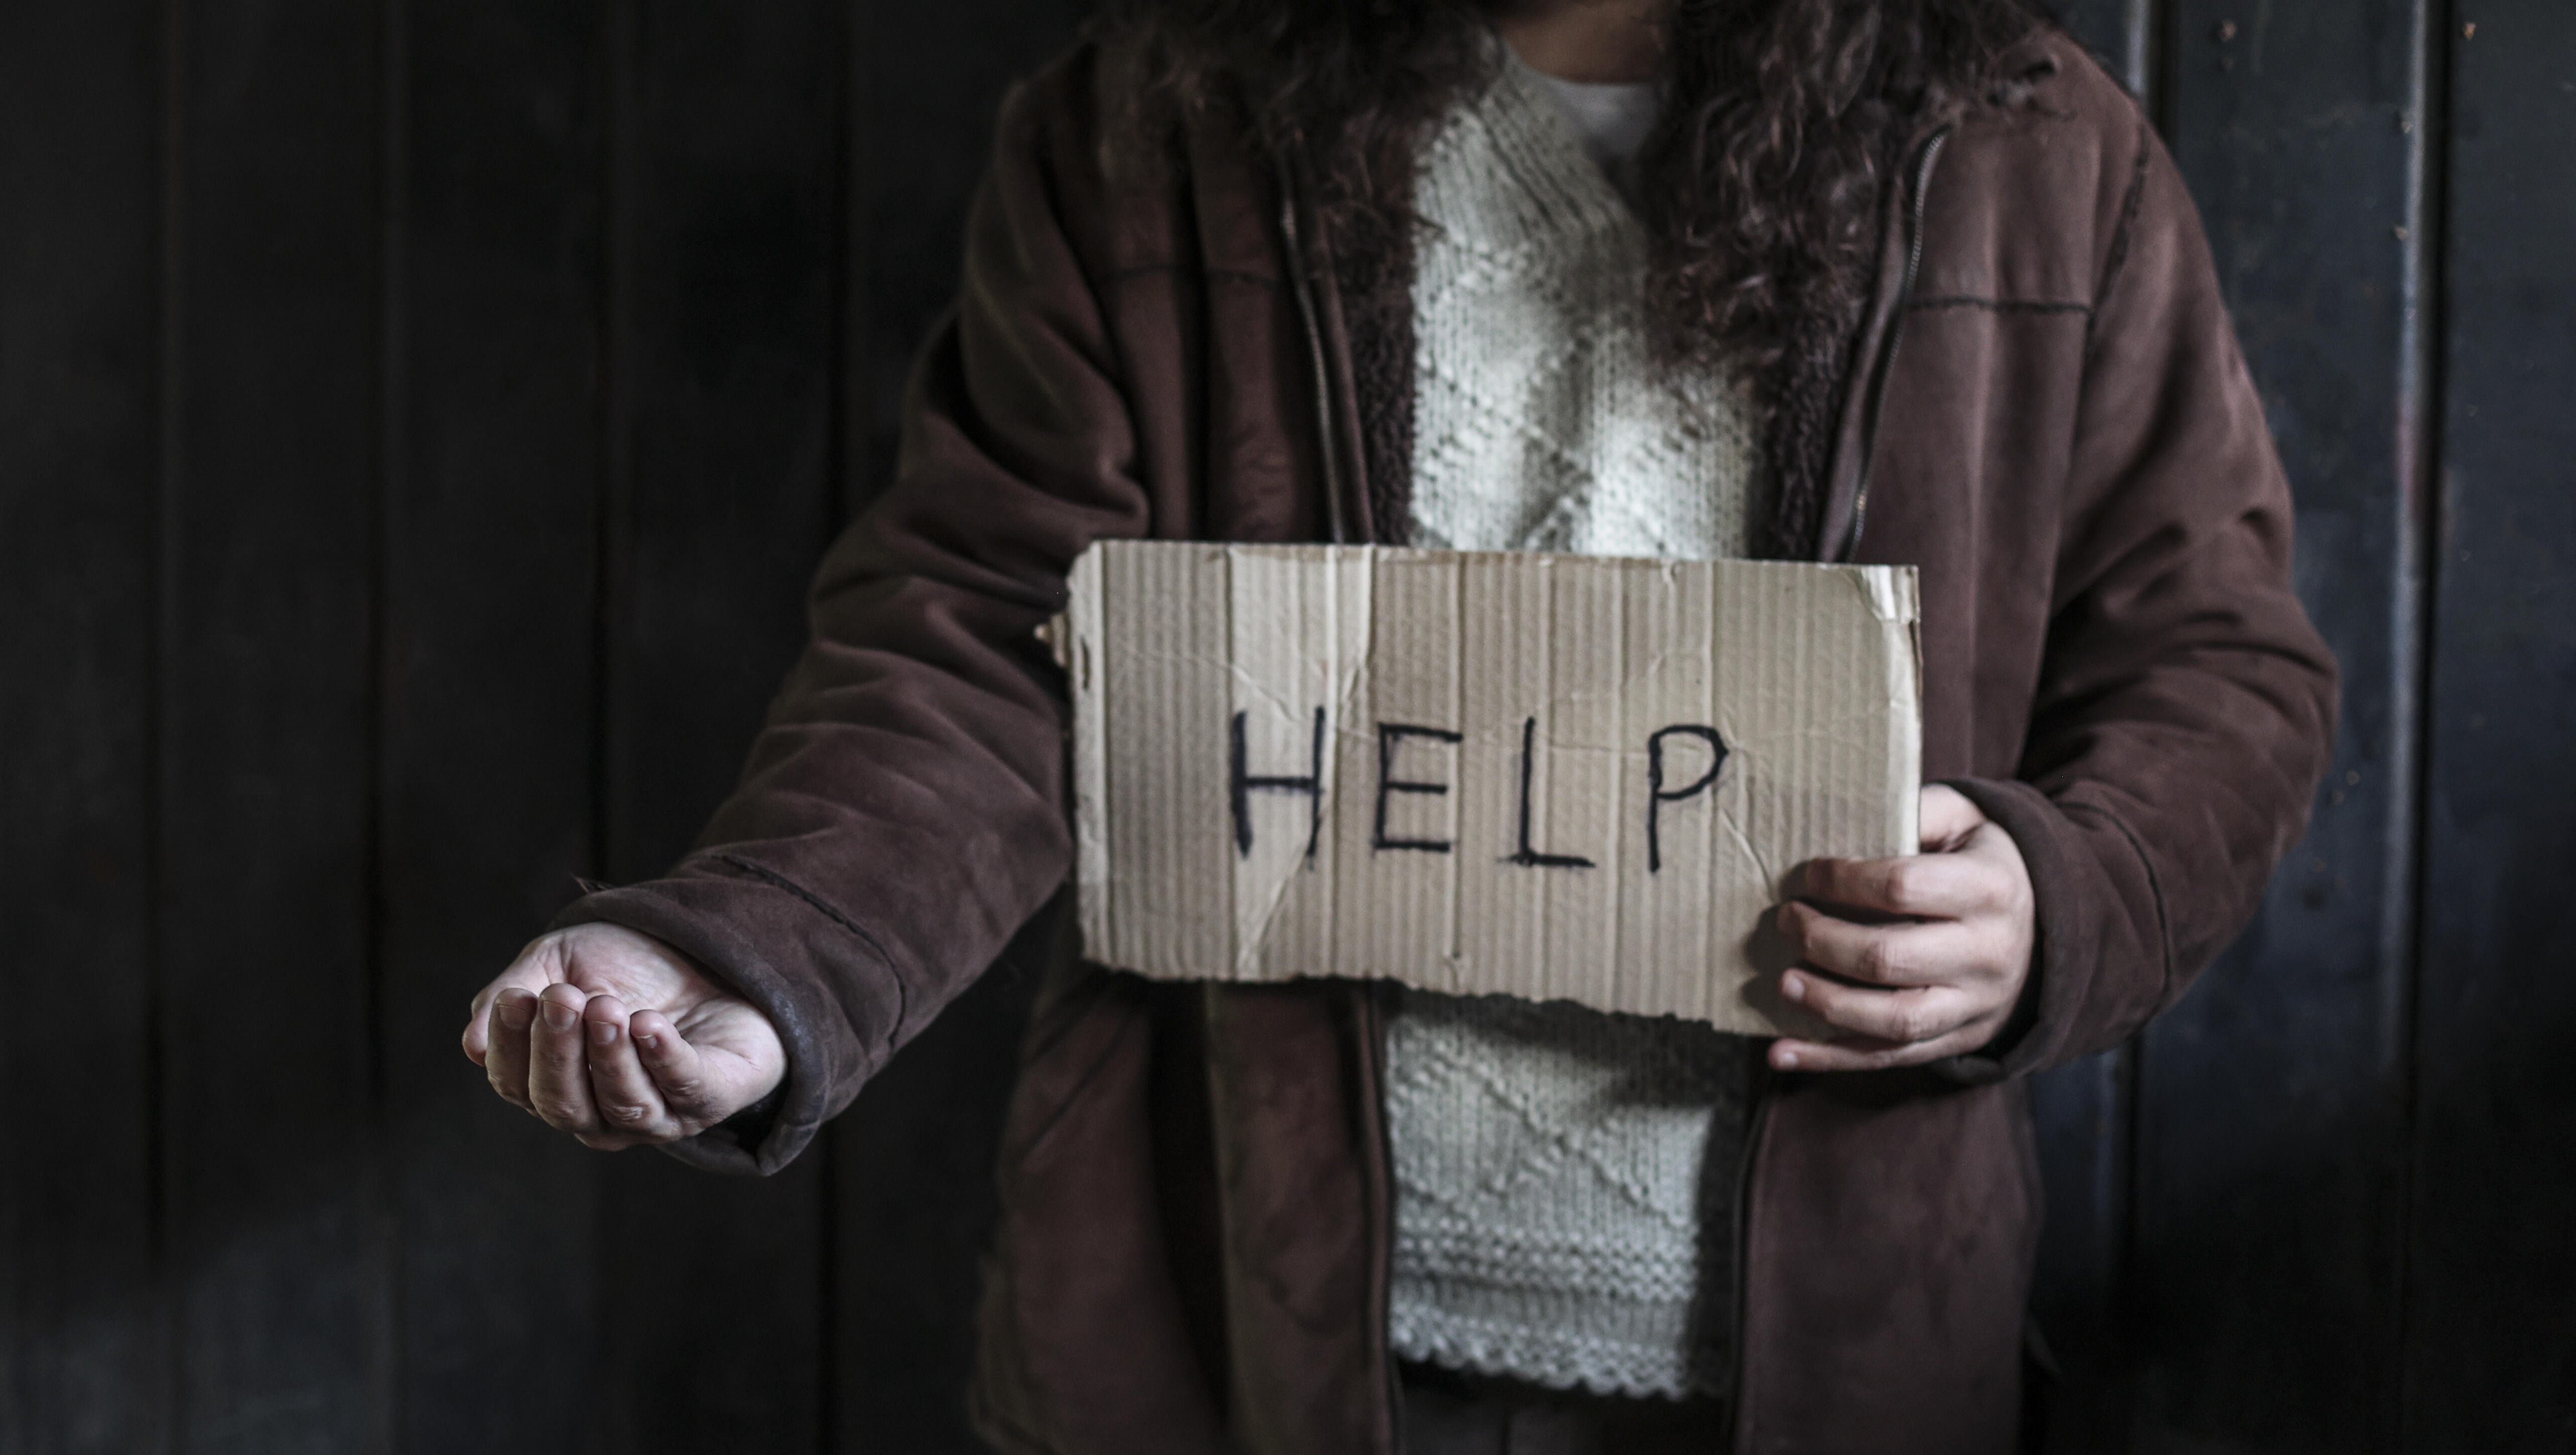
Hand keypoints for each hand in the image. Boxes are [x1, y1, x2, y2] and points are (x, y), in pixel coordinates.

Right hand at [462, 923, 785, 1149]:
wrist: (710, 953)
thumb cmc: (626, 965)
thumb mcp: (559, 961)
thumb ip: (515, 994)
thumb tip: (473, 1046)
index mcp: (555, 1084)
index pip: (517, 1084)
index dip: (510, 1045)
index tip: (516, 997)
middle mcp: (600, 1113)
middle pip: (563, 1104)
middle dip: (558, 1051)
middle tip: (561, 998)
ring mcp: (655, 1116)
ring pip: (622, 1103)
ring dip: (609, 1055)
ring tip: (606, 1005)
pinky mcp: (708, 1100)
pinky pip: (682, 1089)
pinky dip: (663, 1059)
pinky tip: (648, 1025)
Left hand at [1766, 784, 2034, 1072]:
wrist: (2052, 926)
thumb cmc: (1985, 862)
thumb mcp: (1966, 819)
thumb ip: (1915, 810)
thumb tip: (1846, 816)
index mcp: (1988, 890)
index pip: (1900, 888)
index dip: (1843, 881)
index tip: (1808, 874)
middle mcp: (1987, 953)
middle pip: (1888, 958)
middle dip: (1823, 941)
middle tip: (1787, 922)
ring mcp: (1976, 1004)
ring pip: (1892, 1019)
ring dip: (1826, 1004)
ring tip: (1784, 982)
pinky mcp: (1960, 1037)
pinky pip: (1893, 1056)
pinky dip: (1833, 1058)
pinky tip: (1782, 1053)